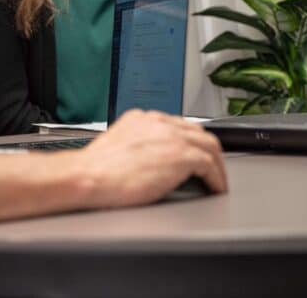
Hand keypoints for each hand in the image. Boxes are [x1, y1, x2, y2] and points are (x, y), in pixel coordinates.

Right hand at [75, 110, 227, 207]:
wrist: (88, 176)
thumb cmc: (95, 170)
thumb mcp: (116, 148)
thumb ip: (135, 146)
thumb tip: (146, 161)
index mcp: (140, 119)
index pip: (175, 125)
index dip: (188, 141)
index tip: (192, 154)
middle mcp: (157, 122)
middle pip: (196, 131)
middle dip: (206, 150)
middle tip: (211, 168)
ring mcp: (171, 136)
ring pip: (209, 145)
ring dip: (217, 164)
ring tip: (217, 180)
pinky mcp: (181, 154)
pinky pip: (210, 165)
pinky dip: (216, 177)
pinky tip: (214, 188)